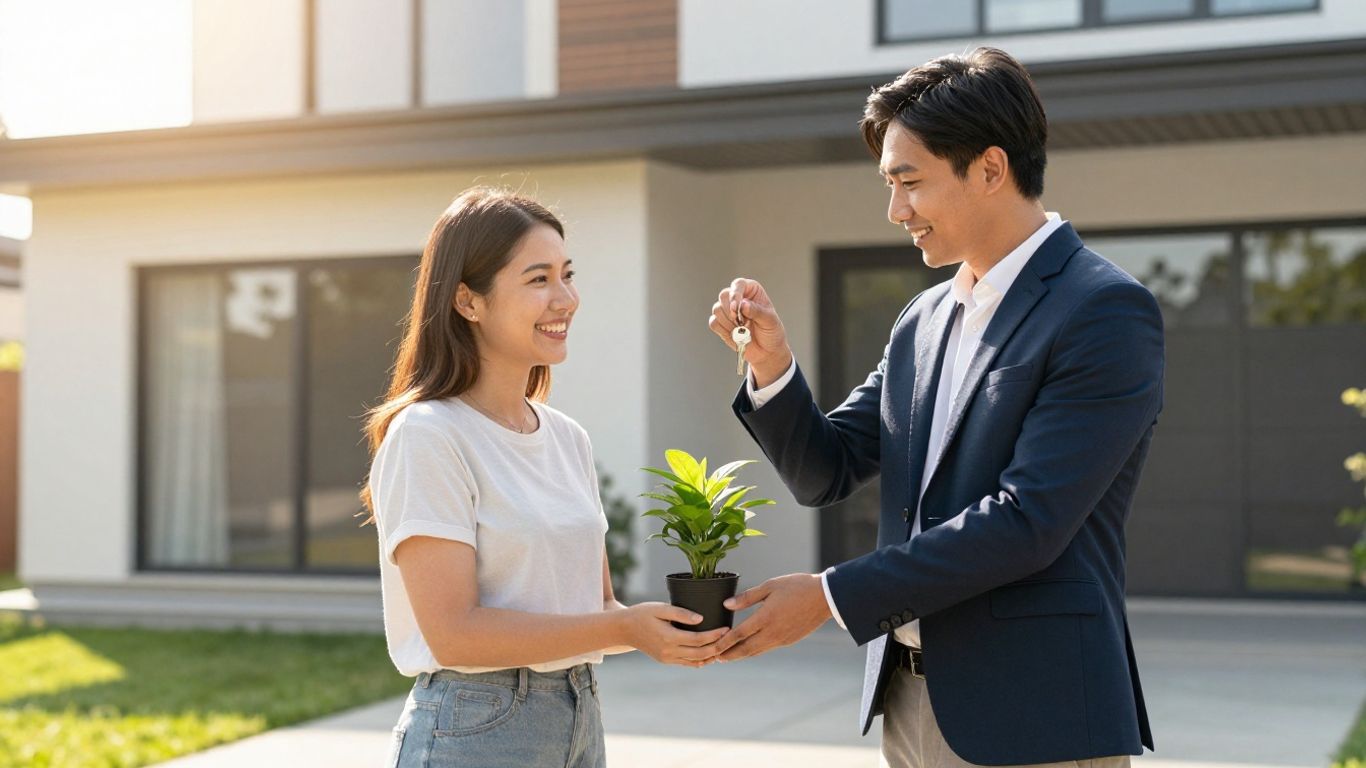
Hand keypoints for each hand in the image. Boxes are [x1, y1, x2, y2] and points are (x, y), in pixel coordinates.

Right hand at [622, 602, 728, 667]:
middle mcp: (669, 652)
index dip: (714, 635)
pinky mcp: (666, 660)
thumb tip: (700, 619)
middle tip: (730, 638)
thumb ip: (680, 613)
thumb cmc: (642, 614)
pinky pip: (687, 663)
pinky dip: (700, 660)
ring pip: (695, 661)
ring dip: (711, 656)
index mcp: (668, 638)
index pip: (697, 640)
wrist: (624, 629)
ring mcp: (668, 658)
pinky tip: (710, 654)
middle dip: (717, 647)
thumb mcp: (660, 608)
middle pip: (700, 653)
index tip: (726, 628)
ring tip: (725, 646)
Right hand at [709, 278, 792, 387]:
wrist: (767, 352)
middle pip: (723, 295)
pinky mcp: (721, 324)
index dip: (735, 293)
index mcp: (751, 291)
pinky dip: (723, 330)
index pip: (738, 284)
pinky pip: (713, 322)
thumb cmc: (771, 332)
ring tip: (743, 330)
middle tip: (741, 322)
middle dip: (730, 310)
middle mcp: (738, 298)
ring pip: (717, 309)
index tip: (737, 307)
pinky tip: (735, 334)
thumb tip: (743, 305)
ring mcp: (728, 311)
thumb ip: (757, 311)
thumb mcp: (770, 321)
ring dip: (729, 322)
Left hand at [712, 573, 830, 661]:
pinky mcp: (789, 640)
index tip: (713, 647)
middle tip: (715, 658)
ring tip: (728, 656)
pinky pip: (767, 648)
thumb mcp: (770, 586)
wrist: (825, 597)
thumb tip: (726, 604)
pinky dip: (755, 651)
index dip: (724, 642)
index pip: (739, 634)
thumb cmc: (797, 587)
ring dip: (741, 655)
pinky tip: (749, 648)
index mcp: (766, 618)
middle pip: (746, 649)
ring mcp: (782, 639)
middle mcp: (773, 632)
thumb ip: (747, 597)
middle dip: (729, 655)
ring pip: (757, 651)